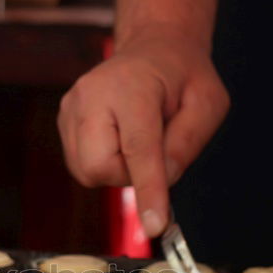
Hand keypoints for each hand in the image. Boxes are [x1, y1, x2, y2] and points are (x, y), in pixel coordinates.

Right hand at [58, 29, 228, 236]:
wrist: (151, 49)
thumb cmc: (182, 76)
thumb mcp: (209, 103)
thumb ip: (188, 143)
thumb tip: (162, 180)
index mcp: (132, 87)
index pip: (138, 149)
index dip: (148, 190)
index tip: (155, 224)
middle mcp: (91, 95)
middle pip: (100, 168)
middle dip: (130, 174)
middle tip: (154, 148)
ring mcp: (71, 108)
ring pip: (88, 172)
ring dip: (118, 168)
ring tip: (137, 137)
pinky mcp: (63, 121)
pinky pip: (82, 165)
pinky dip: (105, 162)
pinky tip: (120, 137)